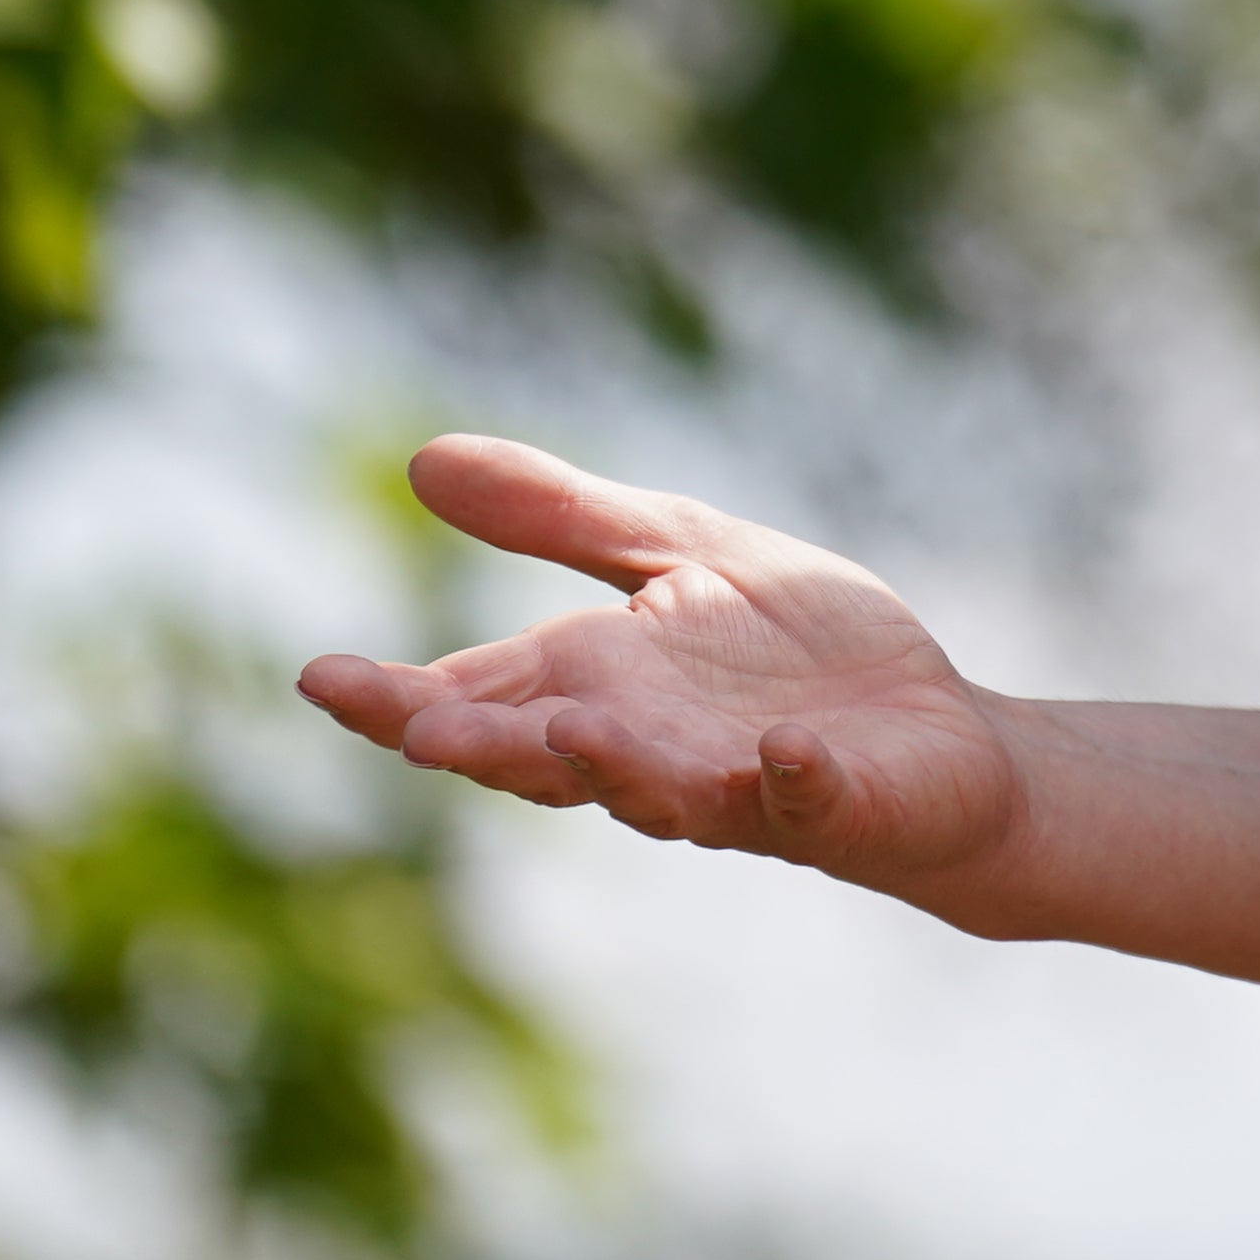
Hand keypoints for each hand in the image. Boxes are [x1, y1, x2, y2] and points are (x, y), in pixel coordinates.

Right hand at [296, 436, 1030, 914]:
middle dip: (487, 747)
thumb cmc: (797, 653)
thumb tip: (423, 459)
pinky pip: (803, 798)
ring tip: (578, 731)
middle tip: (419, 733)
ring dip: (617, 768)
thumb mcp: (678, 554)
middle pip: (545, 759)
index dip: (396, 699)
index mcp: (596, 690)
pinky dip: (790, 781)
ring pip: (659, 792)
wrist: (939, 738)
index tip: (320, 677)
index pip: (475, 699)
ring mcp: (738, 787)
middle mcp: (647, 754)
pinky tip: (782, 755)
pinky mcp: (834, 801)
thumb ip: (561, 518)